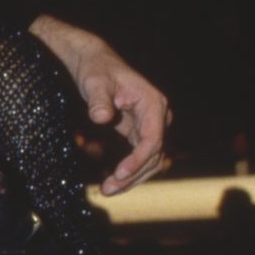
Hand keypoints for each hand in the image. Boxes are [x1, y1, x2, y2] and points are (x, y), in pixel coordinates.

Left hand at [74, 43, 170, 195]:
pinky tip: (113, 182)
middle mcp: (159, 116)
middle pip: (154, 154)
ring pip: (151, 159)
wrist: (96, 64)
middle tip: (109, 189)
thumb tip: (101, 117)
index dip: (138, 159)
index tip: (119, 173)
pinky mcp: (141, 131)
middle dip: (133, 175)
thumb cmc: (97, 71)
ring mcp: (152, 125)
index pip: (153, 139)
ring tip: (108, 190)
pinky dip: (130, 170)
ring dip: (132, 177)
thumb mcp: (95, 83)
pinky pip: (141, 156)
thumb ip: (99, 100)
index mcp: (153, 103)